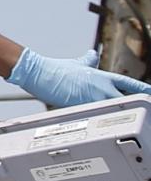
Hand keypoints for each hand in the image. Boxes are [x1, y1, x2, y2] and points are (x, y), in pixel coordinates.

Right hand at [10, 47, 150, 110]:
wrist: (40, 73)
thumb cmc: (56, 69)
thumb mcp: (77, 64)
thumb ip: (88, 61)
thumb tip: (93, 54)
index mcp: (102, 76)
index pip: (128, 83)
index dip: (143, 89)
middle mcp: (102, 86)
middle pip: (127, 99)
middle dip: (137, 105)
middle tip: (147, 109)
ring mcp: (94, 96)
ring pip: (115, 109)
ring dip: (120, 114)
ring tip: (128, 121)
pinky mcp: (84, 106)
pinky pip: (98, 116)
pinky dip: (103, 120)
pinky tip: (106, 126)